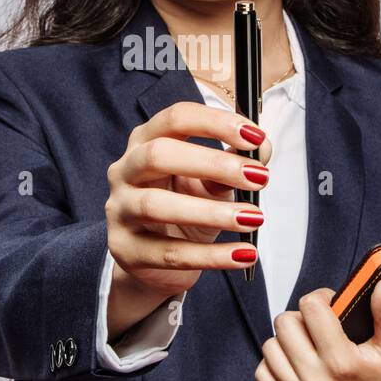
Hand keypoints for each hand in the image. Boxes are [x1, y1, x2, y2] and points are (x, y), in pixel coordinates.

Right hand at [105, 101, 272, 299]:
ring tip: (253, 218)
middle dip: (213, 163)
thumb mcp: (212, 183)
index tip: (255, 136)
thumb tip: (261, 150)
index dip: (215, 123)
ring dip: (212, 212)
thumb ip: (234, 164)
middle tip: (258, 177)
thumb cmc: (185, 209)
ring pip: (157, 205)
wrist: (157, 262)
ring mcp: (119, 210)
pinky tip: (242, 254)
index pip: (176, 118)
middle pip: (159, 155)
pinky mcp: (125, 250)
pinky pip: (169, 253)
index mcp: (146, 141)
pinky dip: (211, 255)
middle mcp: (125, 170)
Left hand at [254, 279, 380, 380]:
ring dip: (286, 340)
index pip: (311, 309)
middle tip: (317, 325)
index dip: (320, 298)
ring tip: (307, 344)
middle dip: (301, 317)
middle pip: (285, 324)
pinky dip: (274, 364)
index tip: (330, 304)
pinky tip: (294, 363)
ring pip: (270, 348)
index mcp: (343, 362)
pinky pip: (263, 376)